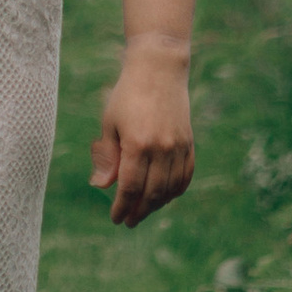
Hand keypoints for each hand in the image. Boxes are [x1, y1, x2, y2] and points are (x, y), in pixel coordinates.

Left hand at [91, 53, 192, 228]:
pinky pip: (185, 176)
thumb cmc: (127, 95)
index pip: (130, 188)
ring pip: (170, 189)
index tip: (116, 219)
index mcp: (137, 144)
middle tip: (129, 221)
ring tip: (144, 211)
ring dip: (157, 205)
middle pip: (152, 194)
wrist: (158, 69)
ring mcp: (178, 146)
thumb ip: (108, 157)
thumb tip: (102, 187)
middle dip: (139, 211)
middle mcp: (161, 149)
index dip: (122, 207)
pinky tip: (165, 196)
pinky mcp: (189, 142)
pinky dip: (175, 190)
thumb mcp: (110, 123)